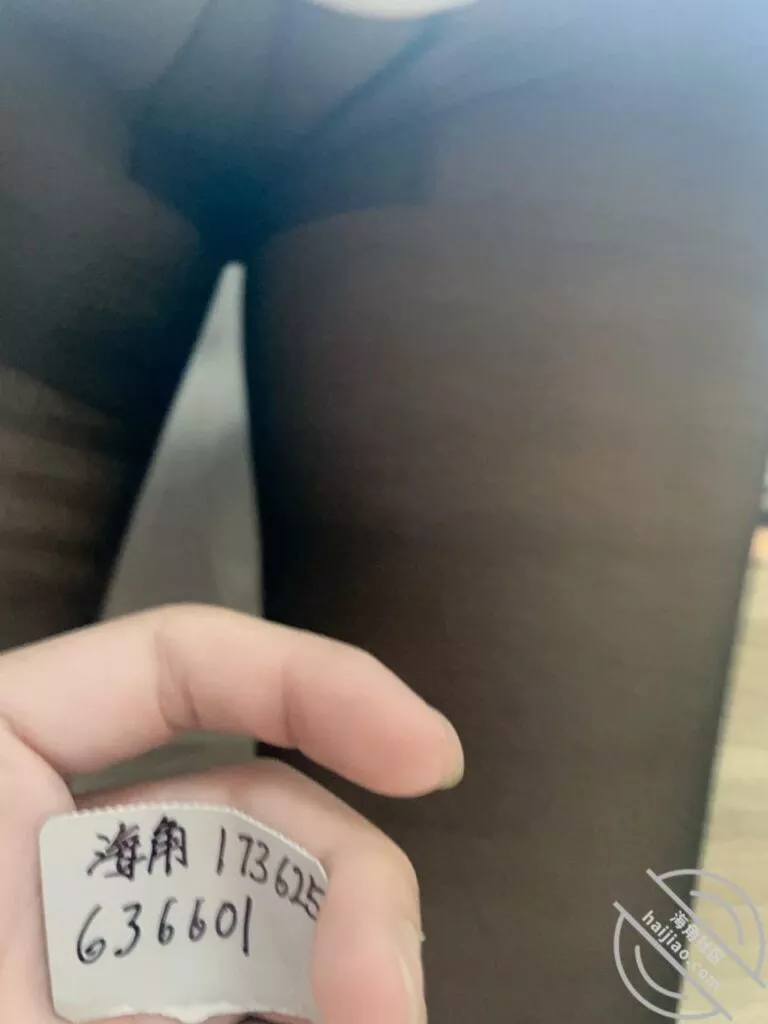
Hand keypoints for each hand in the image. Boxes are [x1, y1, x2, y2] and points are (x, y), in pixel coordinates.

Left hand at [0, 605, 463, 1023]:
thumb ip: (108, 960)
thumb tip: (288, 996)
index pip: (180, 664)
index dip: (315, 683)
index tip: (429, 758)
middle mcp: (62, 847)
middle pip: (253, 812)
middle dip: (347, 888)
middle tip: (390, 1002)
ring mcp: (106, 949)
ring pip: (264, 925)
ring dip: (334, 975)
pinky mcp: (134, 1005)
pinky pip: (242, 997)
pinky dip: (292, 1010)